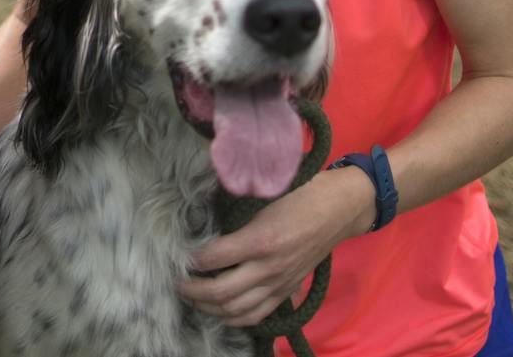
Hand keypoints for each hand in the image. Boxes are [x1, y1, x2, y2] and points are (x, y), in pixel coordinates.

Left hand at [176, 168, 371, 327]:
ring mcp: (279, 284)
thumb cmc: (298, 194)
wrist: (337, 211)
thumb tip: (200, 212)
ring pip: (237, 310)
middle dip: (193, 289)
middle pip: (221, 291)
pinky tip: (218, 311)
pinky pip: (257, 315)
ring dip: (209, 308)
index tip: (176, 253)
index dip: (190, 259)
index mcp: (260, 240)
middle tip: (175, 281)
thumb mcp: (262, 195)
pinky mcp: (286, 292)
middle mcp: (269, 268)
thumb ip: (233, 209)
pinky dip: (233, 318)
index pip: (214, 257)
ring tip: (191, 297)